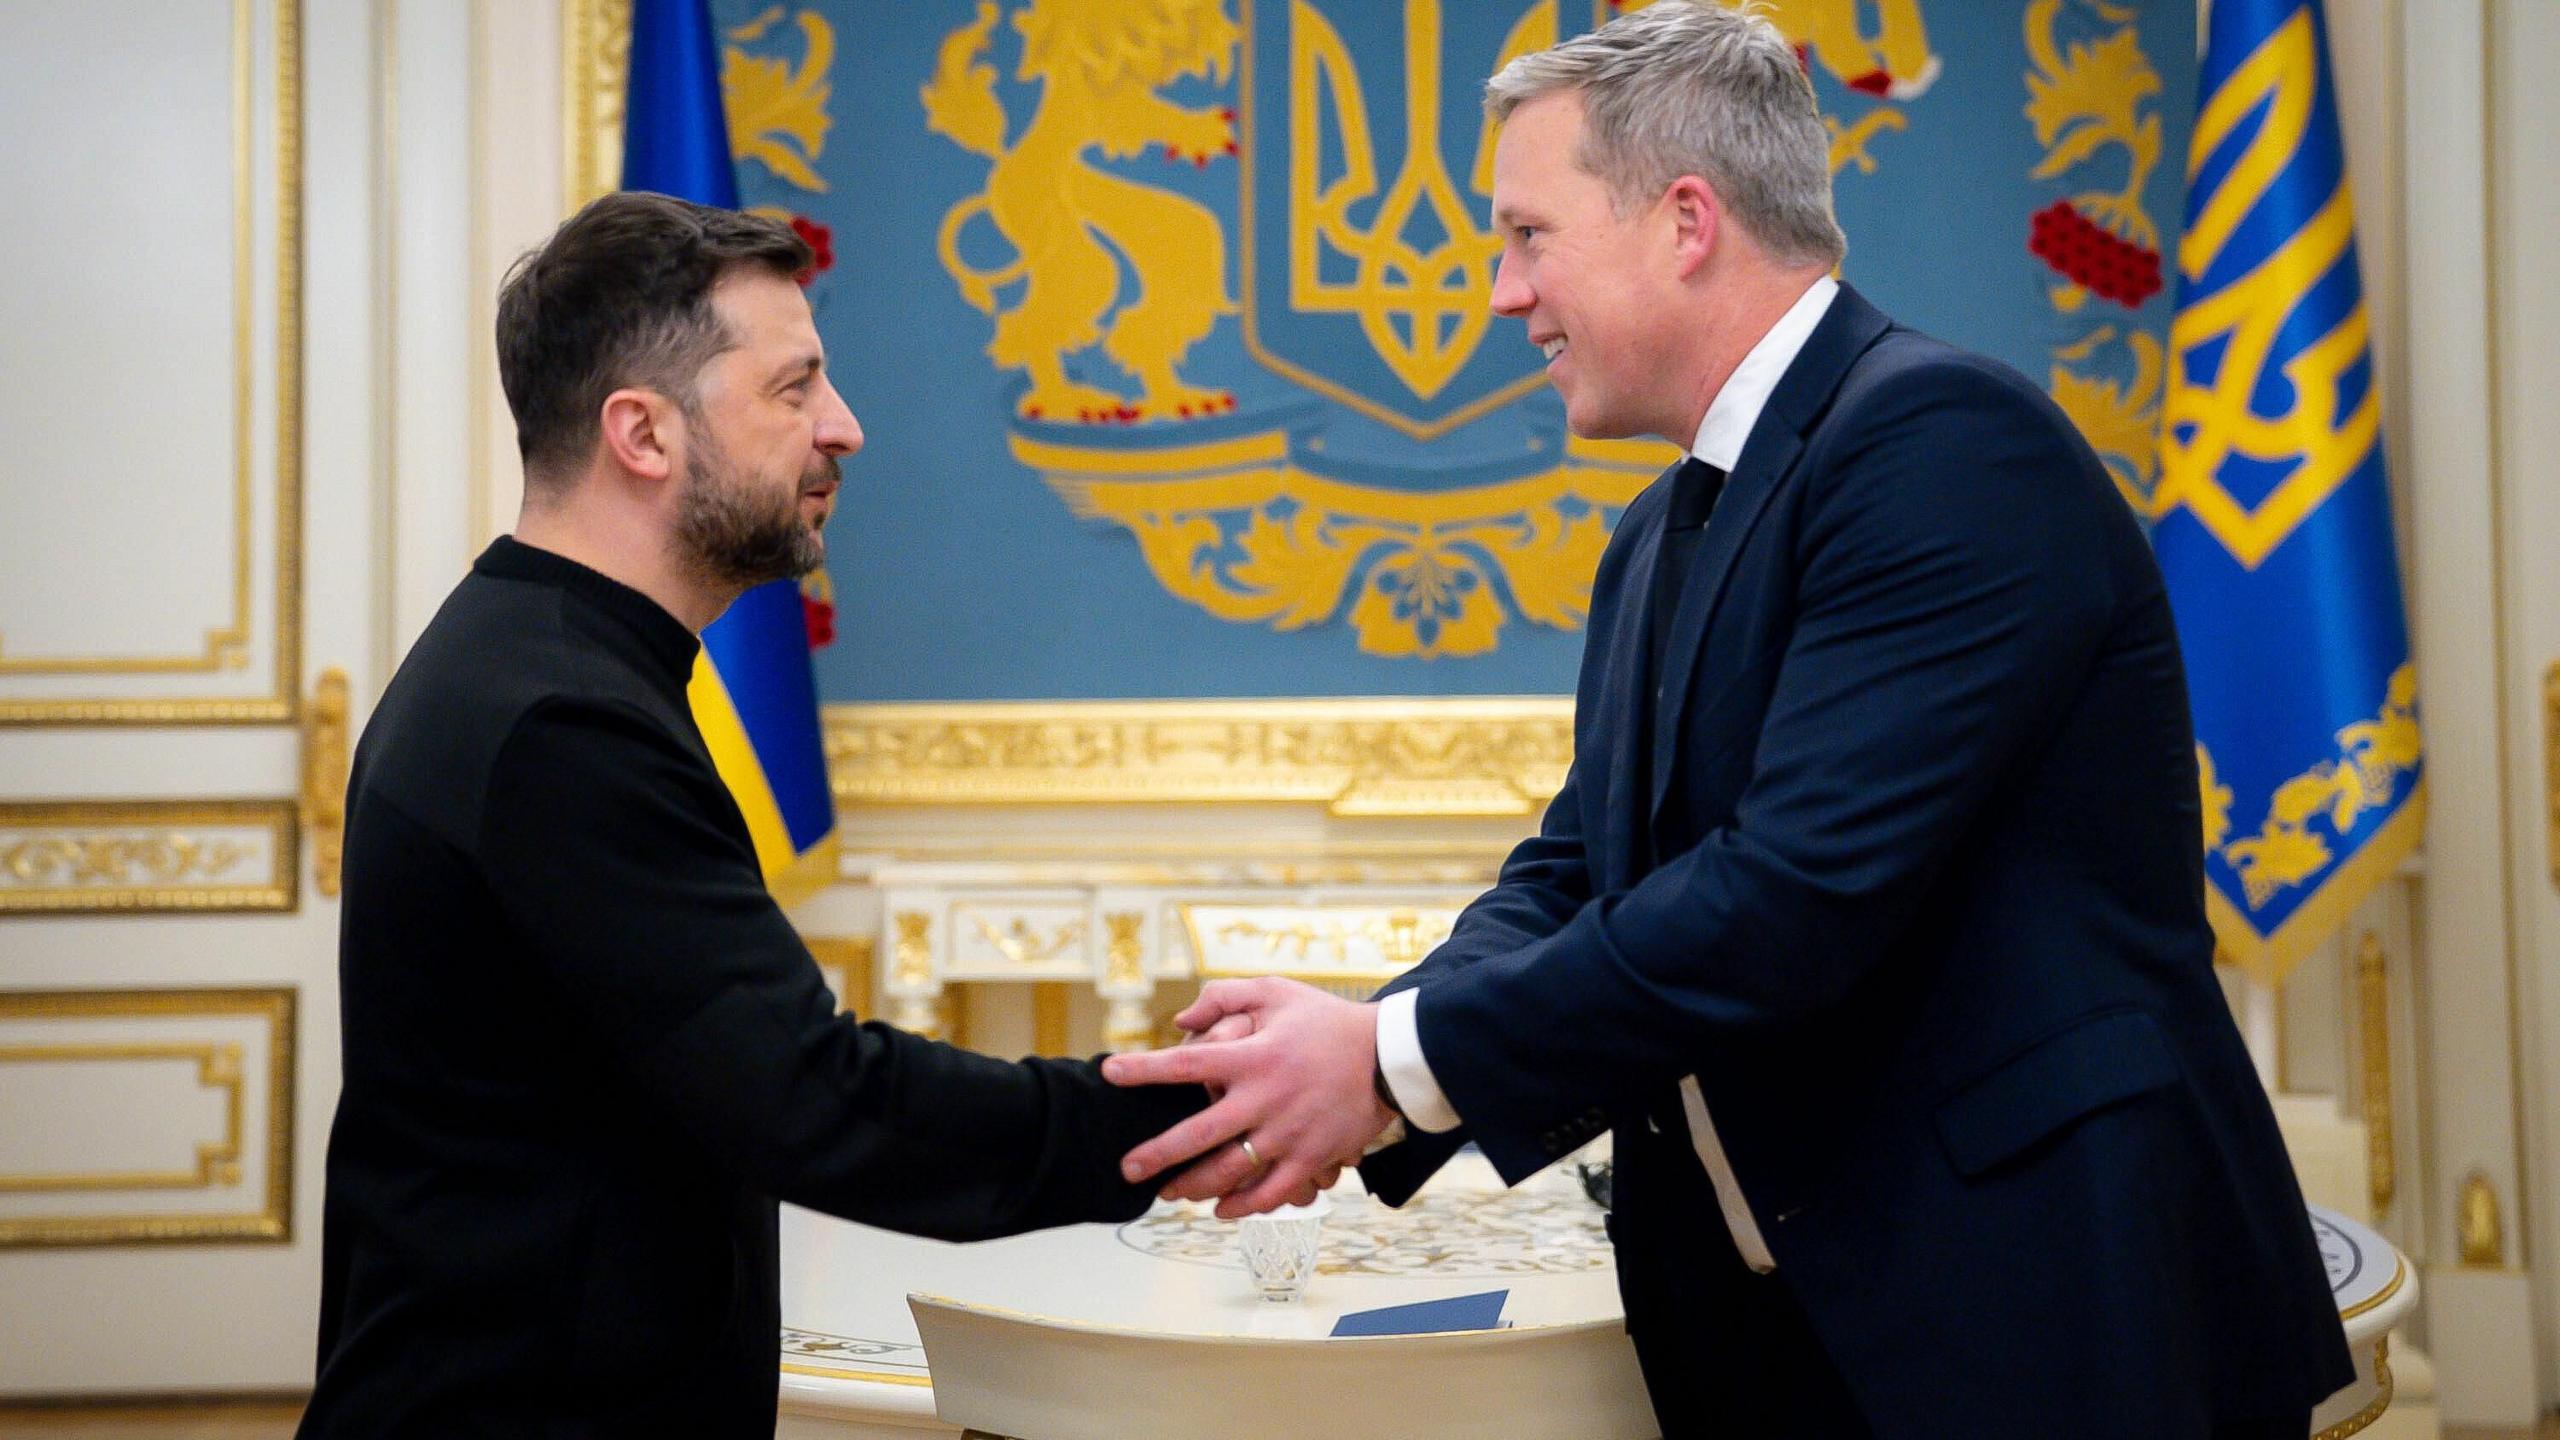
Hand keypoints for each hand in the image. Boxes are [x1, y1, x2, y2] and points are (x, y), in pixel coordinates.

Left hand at [1103, 978, 1392, 1217]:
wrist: (1389, 1056)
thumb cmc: (1327, 1022)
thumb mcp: (1277, 992)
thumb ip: (1224, 998)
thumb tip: (1179, 1021)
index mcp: (1253, 1057)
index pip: (1186, 1064)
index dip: (1144, 1069)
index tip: (1110, 1073)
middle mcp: (1265, 1099)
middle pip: (1198, 1134)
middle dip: (1157, 1155)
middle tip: (1127, 1169)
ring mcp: (1289, 1134)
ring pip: (1229, 1172)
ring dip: (1193, 1187)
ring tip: (1168, 1194)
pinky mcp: (1312, 1159)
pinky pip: (1271, 1193)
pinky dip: (1243, 1206)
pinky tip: (1221, 1209)